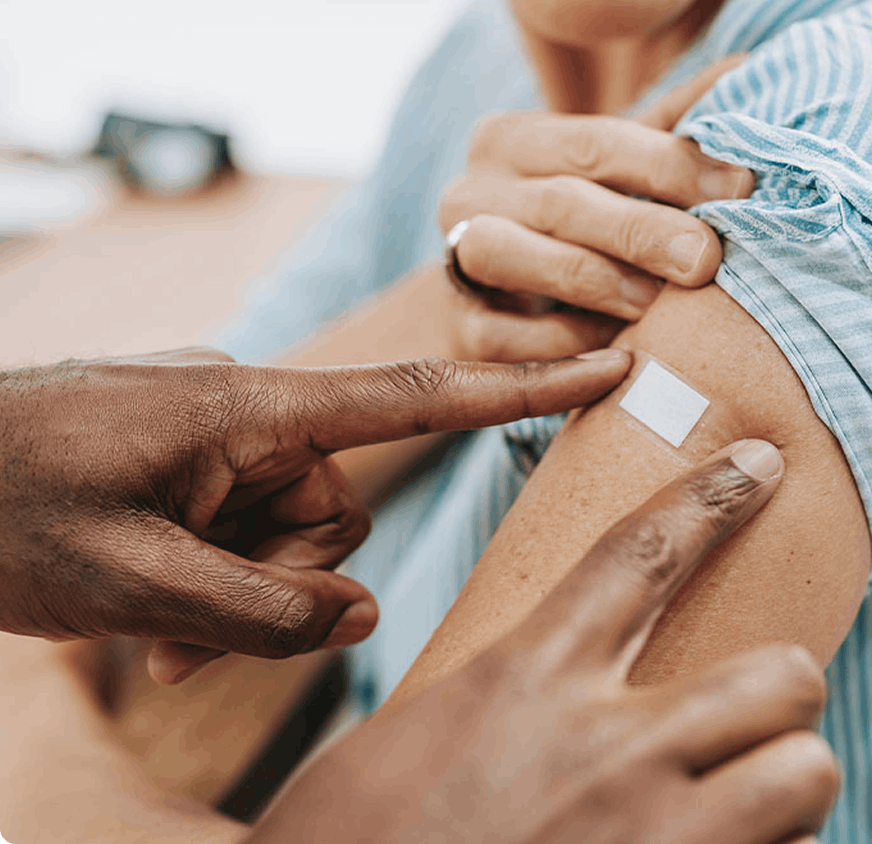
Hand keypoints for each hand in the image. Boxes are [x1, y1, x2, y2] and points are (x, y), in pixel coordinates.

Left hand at [0, 345, 630, 683]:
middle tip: (195, 637)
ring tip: (160, 633)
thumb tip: (358, 616)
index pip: (415, 394)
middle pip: (335, 504)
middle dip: (287, 580)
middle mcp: (242, 408)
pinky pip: (238, 517)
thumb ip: (264, 609)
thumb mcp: (133, 582)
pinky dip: (216, 573)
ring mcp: (210, 429)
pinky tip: (153, 615)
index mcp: (245, 408)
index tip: (607, 366)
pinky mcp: (182, 451)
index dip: (521, 388)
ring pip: (286, 526)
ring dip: (242, 588)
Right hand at [251, 440, 837, 843]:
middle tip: (748, 721)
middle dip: (784, 692)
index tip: (761, 460)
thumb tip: (550, 686)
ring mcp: (655, 838)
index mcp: (528, 681)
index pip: (643, 552)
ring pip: (807, 772)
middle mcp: (607, 749)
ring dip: (785, 789)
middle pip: (780, 672)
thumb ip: (501, 697)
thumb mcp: (410, 738)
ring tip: (741, 806)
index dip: (712, 495)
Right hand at [440, 57, 754, 361]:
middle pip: (559, 201)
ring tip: (657, 303)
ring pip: (506, 255)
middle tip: (707, 258)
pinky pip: (500, 336)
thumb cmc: (583, 225)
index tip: (742, 186)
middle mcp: (470, 190)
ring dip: (591, 280)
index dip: (671, 164)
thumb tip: (750, 68)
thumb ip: (674, 127)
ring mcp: (454, 256)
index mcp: (513, 139)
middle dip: (640, 230)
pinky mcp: (459, 326)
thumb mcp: (622, 172)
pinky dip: (559, 344)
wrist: (505, 302)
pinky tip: (615, 353)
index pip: (597, 141)